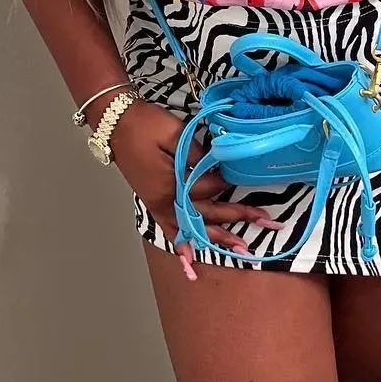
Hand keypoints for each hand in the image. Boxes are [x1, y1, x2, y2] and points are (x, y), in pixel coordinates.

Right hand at [107, 100, 282, 279]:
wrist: (115, 122)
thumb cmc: (144, 124)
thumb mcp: (174, 133)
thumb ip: (196, 154)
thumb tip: (215, 167)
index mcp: (170, 183)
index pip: (207, 189)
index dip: (224, 182)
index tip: (237, 175)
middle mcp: (164, 200)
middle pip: (205, 215)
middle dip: (236, 219)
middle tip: (265, 222)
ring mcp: (157, 203)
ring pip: (191, 227)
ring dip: (216, 238)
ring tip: (240, 249)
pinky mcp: (152, 201)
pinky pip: (169, 228)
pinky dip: (181, 244)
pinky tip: (189, 259)